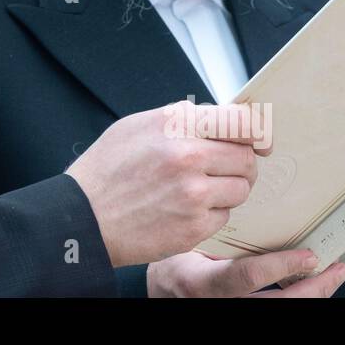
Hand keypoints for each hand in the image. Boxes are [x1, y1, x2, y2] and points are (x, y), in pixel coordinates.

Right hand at [66, 102, 268, 267]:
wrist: (83, 216)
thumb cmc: (106, 170)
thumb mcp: (136, 125)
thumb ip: (181, 118)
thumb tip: (219, 117)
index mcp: (175, 124)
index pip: (241, 122)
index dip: (257, 131)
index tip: (261, 140)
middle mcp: (188, 156)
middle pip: (246, 158)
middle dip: (240, 164)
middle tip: (224, 169)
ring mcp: (193, 194)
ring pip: (241, 189)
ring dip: (227, 190)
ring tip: (197, 190)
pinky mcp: (194, 227)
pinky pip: (224, 216)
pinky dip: (211, 214)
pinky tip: (184, 209)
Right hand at [147, 248, 344, 297]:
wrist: (164, 293)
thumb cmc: (173, 262)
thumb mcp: (185, 242)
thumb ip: (211, 229)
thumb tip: (237, 198)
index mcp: (205, 282)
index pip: (247, 276)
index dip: (281, 266)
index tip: (308, 255)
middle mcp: (224, 303)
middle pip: (279, 305)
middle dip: (314, 288)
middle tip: (335, 268)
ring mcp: (236, 310)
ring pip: (285, 310)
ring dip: (316, 294)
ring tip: (334, 276)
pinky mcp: (245, 309)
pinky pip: (278, 306)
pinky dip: (302, 296)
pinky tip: (314, 284)